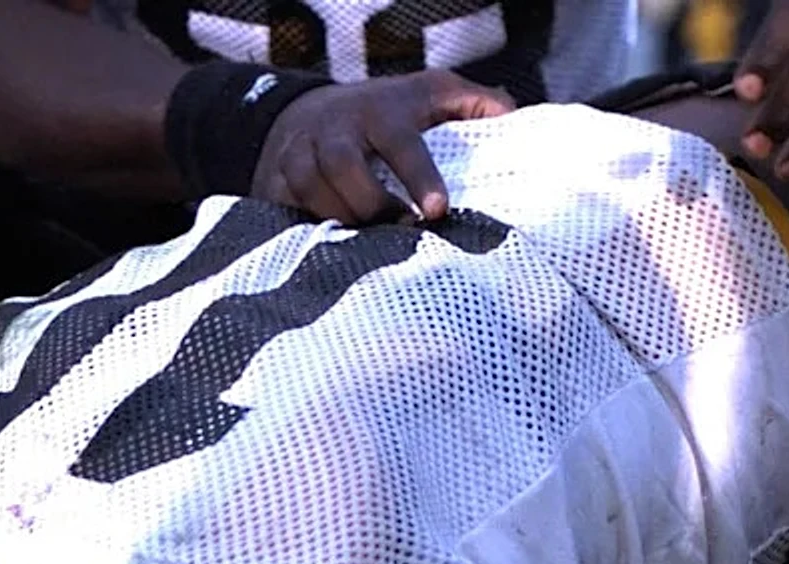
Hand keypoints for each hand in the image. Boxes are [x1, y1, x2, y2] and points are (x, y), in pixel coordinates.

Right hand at [254, 70, 514, 224]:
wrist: (312, 111)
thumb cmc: (388, 109)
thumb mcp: (433, 92)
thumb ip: (475, 104)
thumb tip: (514, 119)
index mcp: (380, 110)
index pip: (400, 143)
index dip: (419, 177)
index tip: (438, 211)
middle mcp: (335, 127)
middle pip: (343, 166)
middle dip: (370, 205)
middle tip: (399, 232)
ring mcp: (299, 151)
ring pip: (308, 188)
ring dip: (338, 219)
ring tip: (367, 244)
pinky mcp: (274, 175)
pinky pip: (281, 205)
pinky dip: (301, 226)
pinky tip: (327, 246)